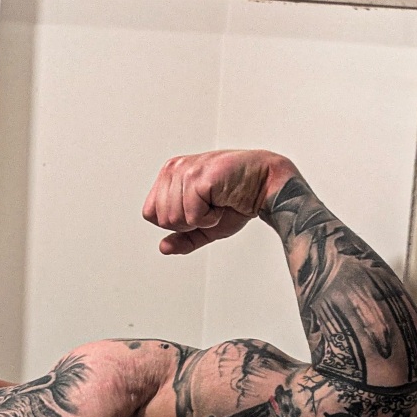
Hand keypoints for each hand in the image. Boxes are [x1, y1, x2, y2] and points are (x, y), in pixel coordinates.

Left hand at [142, 148, 295, 254]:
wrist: (266, 187)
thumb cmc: (238, 200)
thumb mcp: (205, 226)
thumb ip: (183, 238)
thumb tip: (163, 248)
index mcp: (170, 175)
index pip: (150, 214)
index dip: (175, 223)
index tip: (197, 211)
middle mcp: (174, 169)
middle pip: (161, 219)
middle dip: (188, 223)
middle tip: (210, 208)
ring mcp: (186, 171)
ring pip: (173, 218)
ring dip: (201, 220)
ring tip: (217, 203)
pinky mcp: (199, 177)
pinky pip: (192, 216)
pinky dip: (210, 218)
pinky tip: (222, 201)